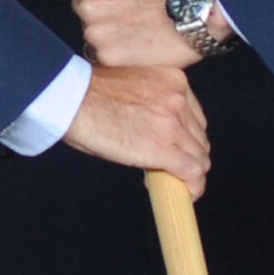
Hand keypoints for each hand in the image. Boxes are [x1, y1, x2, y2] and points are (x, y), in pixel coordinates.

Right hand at [62, 63, 210, 200]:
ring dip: (190, 173)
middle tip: (171, 168)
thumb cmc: (90, 92)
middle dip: (189, 155)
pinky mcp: (163, 149)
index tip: (174, 148)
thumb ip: (152, 103)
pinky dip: (192, 187)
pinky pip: (191, 173)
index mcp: (173, 80)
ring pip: (200, 158)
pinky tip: (186, 194)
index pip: (195, 116)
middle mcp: (179, 100)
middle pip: (199, 137)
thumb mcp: (134, 86)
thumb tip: (154, 129)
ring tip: (174, 183)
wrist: (73, 100)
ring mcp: (173, 124)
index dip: (187, 136)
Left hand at [75, 0, 200, 68]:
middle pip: (87, 20)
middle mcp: (88, 4)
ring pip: (96, 43)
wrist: (201, 9)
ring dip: (113, 45)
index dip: (103, 7)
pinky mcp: (107, 56)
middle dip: (105, 25)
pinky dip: (124, 61)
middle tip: (131, 29)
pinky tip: (143, 54)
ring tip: (140, 42)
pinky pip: (109, 62)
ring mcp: (95, 32)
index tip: (117, 13)